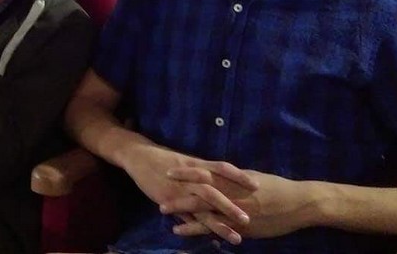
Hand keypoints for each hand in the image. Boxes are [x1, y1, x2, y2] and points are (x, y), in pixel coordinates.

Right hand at [119, 142, 256, 243]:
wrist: (139, 156)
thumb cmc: (166, 158)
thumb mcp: (188, 161)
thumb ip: (204, 172)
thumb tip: (225, 182)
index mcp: (198, 164)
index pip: (222, 168)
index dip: (239, 176)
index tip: (258, 185)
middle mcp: (191, 178)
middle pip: (214, 192)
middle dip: (231, 206)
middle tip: (249, 219)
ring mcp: (179, 190)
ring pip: (202, 208)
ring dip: (219, 224)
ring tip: (236, 238)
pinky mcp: (168, 200)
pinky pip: (185, 217)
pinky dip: (197, 229)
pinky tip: (209, 239)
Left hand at [161, 168, 312, 240]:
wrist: (298, 203)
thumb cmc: (278, 188)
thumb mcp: (253, 177)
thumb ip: (235, 178)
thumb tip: (221, 173)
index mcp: (233, 179)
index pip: (205, 172)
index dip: (186, 171)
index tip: (169, 170)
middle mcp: (231, 193)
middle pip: (198, 191)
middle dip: (178, 191)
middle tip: (157, 190)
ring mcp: (234, 210)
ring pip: (203, 210)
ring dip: (182, 210)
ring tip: (162, 210)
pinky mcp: (240, 226)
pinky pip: (215, 227)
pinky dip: (197, 228)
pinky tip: (182, 231)